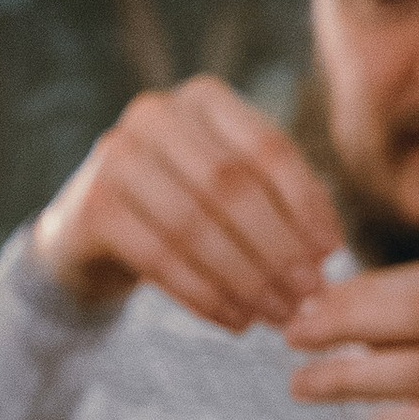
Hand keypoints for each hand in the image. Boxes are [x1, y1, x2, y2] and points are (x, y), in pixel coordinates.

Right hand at [32, 76, 341, 331]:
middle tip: (309, 295)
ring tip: (276, 314)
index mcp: (202, 98)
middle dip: (277, 247)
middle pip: (232, 187)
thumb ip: (275, 199)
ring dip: (244, 279)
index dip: (305, 203)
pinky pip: (160, 259)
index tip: (330, 253)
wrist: (87, 232)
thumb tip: (326, 248)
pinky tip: (235, 321)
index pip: (267, 148)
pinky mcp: (93, 208)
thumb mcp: (226, 187)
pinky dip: (204, 295)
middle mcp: (155, 116)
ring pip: (196, 226)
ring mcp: (116, 158)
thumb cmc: (177, 206)